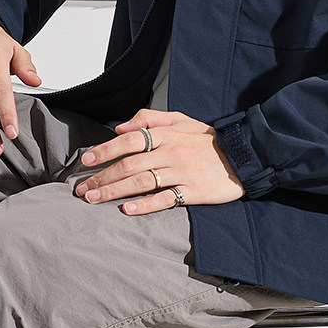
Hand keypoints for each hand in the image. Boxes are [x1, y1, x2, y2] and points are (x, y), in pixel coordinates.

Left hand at [74, 107, 244, 213]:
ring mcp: (182, 173)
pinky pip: (165, 199)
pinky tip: (127, 209)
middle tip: (81, 188)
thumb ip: (150, 119)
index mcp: (167, 134)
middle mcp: (171, 152)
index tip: (86, 160)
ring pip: (141, 182)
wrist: (245, 154)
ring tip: (93, 199)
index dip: (105, 150)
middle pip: (129, 165)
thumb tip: (121, 127)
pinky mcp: (193, 192)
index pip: (129, 140)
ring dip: (113, 191)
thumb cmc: (209, 139)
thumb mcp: (181, 119)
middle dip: (101, 177)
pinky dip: (145, 205)